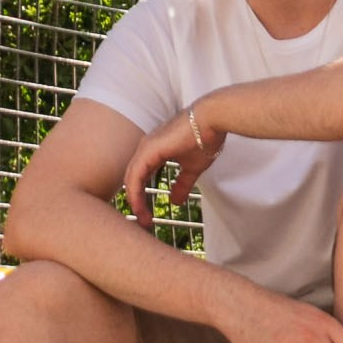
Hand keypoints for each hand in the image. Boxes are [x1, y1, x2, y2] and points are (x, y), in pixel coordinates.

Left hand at [123, 102, 225, 226]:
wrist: (211, 120)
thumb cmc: (204, 138)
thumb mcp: (192, 168)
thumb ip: (182, 184)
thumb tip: (175, 202)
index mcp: (154, 151)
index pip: (141, 177)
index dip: (141, 197)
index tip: (148, 216)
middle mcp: (146, 149)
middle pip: (133, 179)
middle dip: (136, 202)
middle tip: (144, 223)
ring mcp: (145, 148)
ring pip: (131, 179)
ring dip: (134, 201)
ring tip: (142, 220)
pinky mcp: (148, 150)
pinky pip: (134, 176)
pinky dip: (134, 192)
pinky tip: (138, 206)